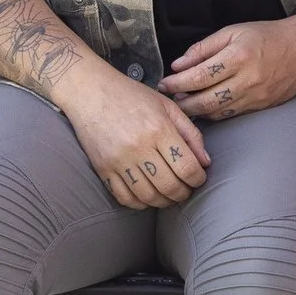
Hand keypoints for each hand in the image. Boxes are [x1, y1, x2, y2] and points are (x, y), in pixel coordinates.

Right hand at [65, 61, 210, 208]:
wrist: (90, 91)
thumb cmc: (131, 95)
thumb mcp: (167, 105)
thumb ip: (190, 133)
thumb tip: (205, 162)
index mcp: (159, 129)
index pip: (187, 167)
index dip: (198, 179)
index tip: (198, 177)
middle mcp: (139, 147)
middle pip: (170, 187)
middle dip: (184, 193)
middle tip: (186, 189)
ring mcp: (119, 161)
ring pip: (148, 197)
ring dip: (164, 202)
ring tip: (169, 194)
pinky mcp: (103, 169)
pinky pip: (124, 198)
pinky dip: (140, 203)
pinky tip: (147, 195)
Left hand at [161, 18, 295, 121]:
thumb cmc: (268, 35)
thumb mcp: (234, 31)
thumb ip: (204, 48)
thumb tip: (178, 65)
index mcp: (238, 57)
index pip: (198, 76)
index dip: (177, 83)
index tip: (163, 83)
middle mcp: (246, 80)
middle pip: (204, 100)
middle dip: (182, 102)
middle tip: (168, 98)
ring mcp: (255, 97)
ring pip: (216, 112)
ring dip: (195, 111)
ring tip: (183, 104)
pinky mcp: (261, 107)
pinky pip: (230, 114)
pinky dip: (213, 113)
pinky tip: (204, 107)